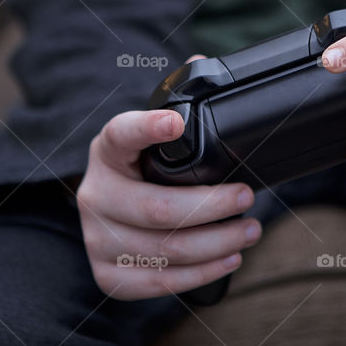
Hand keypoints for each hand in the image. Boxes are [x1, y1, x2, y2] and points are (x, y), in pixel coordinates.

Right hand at [77, 55, 260, 299]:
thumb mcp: (152, 133)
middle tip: (248, 196)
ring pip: (165, 249)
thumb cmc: (144, 167)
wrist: (110, 212)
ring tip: (250, 230)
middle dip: (213, 205)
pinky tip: (228, 258)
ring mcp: (97, 239)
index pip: (121, 134)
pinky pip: (158, 282)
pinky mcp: (108, 275)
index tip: (176, 122)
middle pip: (158, 208)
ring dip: (217, 243)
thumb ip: (176, 101)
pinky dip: (200, 274)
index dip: (147, 128)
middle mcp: (94, 194)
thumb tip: (201, 63)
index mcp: (107, 150)